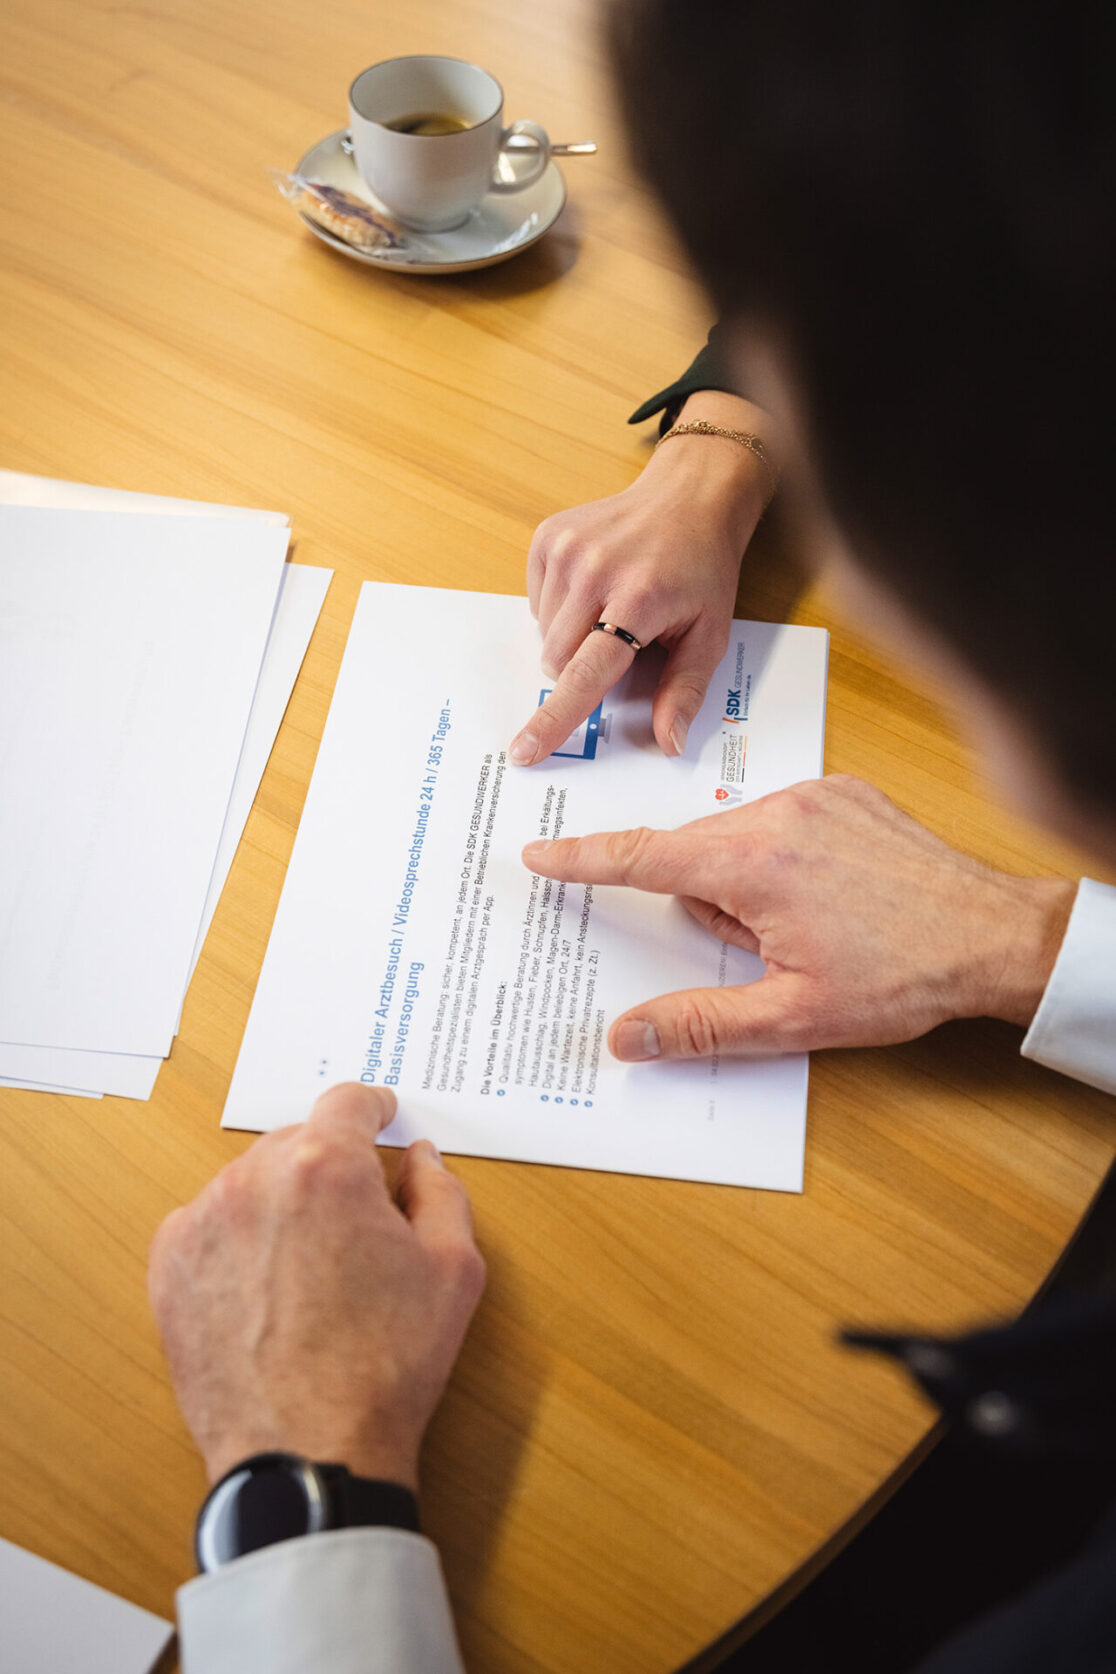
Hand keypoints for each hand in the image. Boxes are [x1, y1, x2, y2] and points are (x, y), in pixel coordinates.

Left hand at [148, 1084, 484, 1489]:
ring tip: (311, 1267)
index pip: (347, 1101)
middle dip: (330, 1166)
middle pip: (298, 1141)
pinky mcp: (169, 1266)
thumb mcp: (453, 1270)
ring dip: (282, 1202)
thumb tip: (419, 1159)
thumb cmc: (386, 1368)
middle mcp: (253, 1179)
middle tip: (357, 1220)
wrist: (308, 1454)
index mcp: (326, 1168)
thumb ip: (440, 1193)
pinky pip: (209, 1224)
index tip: (379, 1116)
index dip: (372, 1107)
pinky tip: (269, 1288)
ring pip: (251, 1182)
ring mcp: (202, 1222)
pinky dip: (238, 1239)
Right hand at [510, 393, 772, 766]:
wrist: (690, 497)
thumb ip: (684, 690)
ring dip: (573, 638)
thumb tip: (667, 741)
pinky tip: (594, 588)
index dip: (556, 718)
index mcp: (639, 599)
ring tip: (612, 607)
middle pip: (559, 661)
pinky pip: (537, 604)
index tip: (525, 750)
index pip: (587, 673)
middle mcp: (596, 571)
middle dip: (583, 669)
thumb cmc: (702, 570)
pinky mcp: (549, 538)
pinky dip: (561, 609)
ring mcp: (567, 550)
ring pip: (545, 636)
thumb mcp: (709, 634)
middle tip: (624, 640)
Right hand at [522, 775, 1074, 1059]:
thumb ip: (699, 1024)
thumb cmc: (903, 977)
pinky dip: (784, 856)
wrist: (996, 938)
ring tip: (811, 928)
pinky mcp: (845, 791)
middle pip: (696, 855)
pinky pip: (781, 820)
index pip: (640, 857)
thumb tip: (625, 1036)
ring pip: (737, 838)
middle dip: (711, 903)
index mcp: (753, 864)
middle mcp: (778, 814)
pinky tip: (831, 898)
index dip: (582, 861)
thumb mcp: (793, 1018)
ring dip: (748, 882)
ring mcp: (816, 795)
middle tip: (770, 950)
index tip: (540, 855)